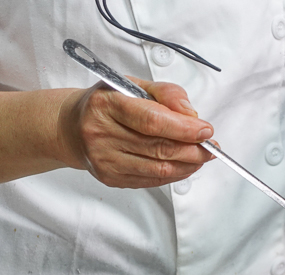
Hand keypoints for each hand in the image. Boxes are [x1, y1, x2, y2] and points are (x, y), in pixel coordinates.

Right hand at [58, 77, 214, 187]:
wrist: (74, 127)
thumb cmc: (109, 103)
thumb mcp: (134, 84)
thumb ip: (166, 93)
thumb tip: (191, 114)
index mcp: (106, 104)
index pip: (152, 120)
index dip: (183, 128)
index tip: (205, 130)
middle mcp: (101, 133)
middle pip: (158, 147)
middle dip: (192, 149)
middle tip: (211, 147)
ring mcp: (104, 159)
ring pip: (158, 168)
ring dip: (188, 165)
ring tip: (202, 156)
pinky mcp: (110, 177)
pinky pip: (151, 180)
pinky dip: (174, 174)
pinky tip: (184, 166)